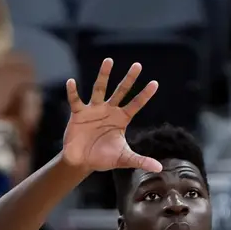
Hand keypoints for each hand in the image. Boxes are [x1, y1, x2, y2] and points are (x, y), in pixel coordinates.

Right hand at [62, 58, 160, 172]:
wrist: (82, 161)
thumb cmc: (104, 158)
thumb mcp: (124, 159)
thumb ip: (141, 161)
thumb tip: (159, 168)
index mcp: (122, 119)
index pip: (136, 104)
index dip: (145, 95)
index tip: (155, 83)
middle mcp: (109, 110)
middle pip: (121, 91)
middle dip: (129, 79)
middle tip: (138, 65)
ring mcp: (94, 110)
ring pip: (99, 89)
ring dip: (104, 75)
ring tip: (109, 60)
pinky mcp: (79, 113)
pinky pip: (75, 100)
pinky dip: (73, 91)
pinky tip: (71, 82)